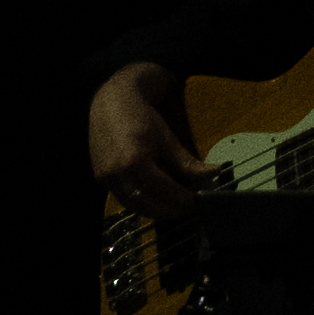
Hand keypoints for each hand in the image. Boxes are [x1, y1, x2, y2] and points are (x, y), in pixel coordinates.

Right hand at [87, 69, 202, 200]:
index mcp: (135, 162)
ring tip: (173, 206)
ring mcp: (105, 178)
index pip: (164, 191)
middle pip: (147, 205)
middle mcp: (117, 174)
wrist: (112, 104)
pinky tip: (155, 199)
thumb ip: (188, 163)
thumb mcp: (168, 140)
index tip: (197, 202)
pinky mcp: (100, 179)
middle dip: (169, 210)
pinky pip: (122, 199)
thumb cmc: (142, 119)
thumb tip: (213, 173)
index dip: (182, 199)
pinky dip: (140, 202)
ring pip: (133, 206)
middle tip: (187, 207)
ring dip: (154, 211)